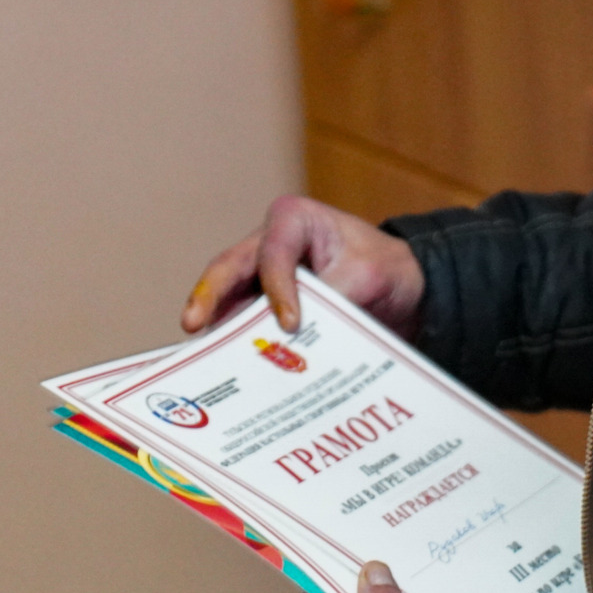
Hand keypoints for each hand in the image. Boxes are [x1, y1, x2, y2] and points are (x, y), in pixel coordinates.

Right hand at [182, 195, 424, 337]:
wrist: (400, 287)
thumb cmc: (384, 268)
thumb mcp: (368, 276)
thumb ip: (333, 296)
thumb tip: (296, 332)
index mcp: (294, 219)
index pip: (273, 254)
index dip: (277, 289)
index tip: (291, 325)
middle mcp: (268, 243)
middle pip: (229, 270)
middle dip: (208, 297)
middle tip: (192, 325)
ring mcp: (259, 275)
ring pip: (229, 300)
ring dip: (219, 328)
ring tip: (205, 360)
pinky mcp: (261, 305)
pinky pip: (243, 323)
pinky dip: (236, 344)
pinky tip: (229, 373)